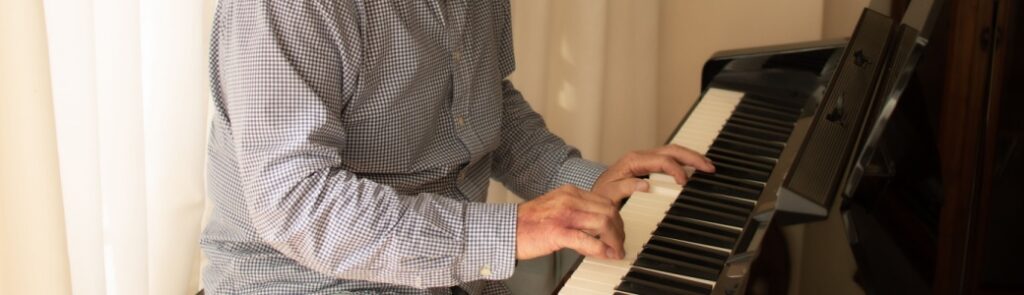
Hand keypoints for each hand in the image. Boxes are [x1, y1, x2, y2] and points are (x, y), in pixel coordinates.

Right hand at [516, 185, 624, 259]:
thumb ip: (576, 212)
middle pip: (608, 210)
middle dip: (619, 230)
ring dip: (614, 240)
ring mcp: (564, 215)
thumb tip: (596, 227)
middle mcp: (569, 199)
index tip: (618, 232)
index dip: (616, 218)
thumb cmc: (528, 224)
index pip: (604, 200)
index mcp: (569, 192)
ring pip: (603, 222)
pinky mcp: (558, 232)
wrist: (505, 230)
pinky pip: (587, 240)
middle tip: (619, 244)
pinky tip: (606, 255)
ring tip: (615, 251)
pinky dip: (601, 249)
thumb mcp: (556, 208)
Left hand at [592, 144, 714, 202]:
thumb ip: (624, 188)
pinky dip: (684, 161)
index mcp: (633, 161)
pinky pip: (669, 158)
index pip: (661, 160)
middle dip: (692, 157)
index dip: (676, 170)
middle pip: (672, 151)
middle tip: (708, 167)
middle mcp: (640, 157)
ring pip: (673, 152)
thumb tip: (645, 185)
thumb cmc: (601, 194)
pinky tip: (694, 167)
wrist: (595, 193)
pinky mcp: (648, 165)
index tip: (685, 182)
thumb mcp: (608, 193)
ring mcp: (645, 159)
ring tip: (707, 165)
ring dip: (691, 157)